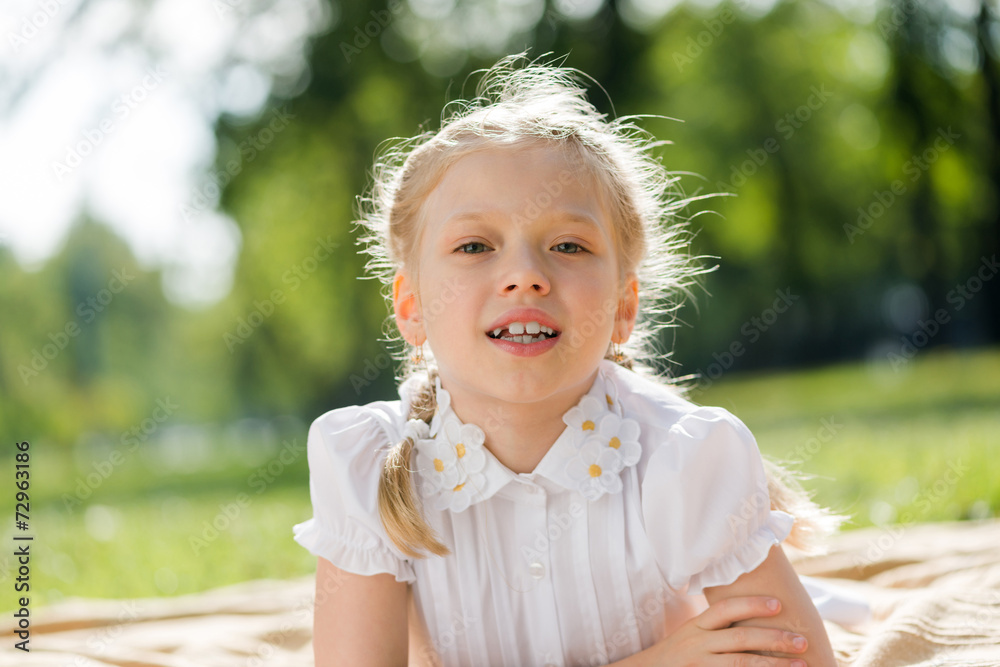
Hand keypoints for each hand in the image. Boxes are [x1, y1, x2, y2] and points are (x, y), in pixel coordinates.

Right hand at [646, 596, 808, 666]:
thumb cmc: (680, 653)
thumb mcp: (692, 634)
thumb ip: (718, 627)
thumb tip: (757, 617)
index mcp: (696, 627)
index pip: (724, 609)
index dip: (751, 604)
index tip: (778, 604)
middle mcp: (697, 645)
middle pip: (739, 639)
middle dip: (773, 639)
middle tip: (802, 641)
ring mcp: (699, 665)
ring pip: (740, 665)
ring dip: (773, 665)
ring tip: (801, 665)